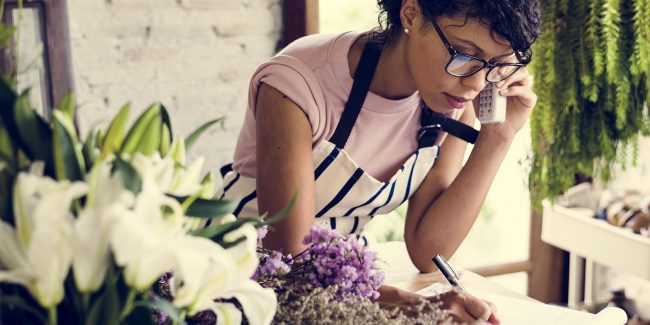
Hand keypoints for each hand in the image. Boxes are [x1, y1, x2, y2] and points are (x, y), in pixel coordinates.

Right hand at [377, 285, 499, 323]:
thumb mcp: (457, 299)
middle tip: (464, 321)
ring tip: (454, 322)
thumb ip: (480, 305)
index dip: (484, 317)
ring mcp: (444, 323)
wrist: (408, 311)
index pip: (485, 311)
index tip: (479, 317)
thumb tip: (498, 320)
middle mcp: (451, 310)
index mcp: (456, 296)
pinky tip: (448, 324)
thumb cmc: (438, 306)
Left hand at [479, 67, 536, 140]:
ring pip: (523, 74)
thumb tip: (474, 72)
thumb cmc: (487, 111)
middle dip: (505, 68)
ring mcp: (524, 89)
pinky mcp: (530, 99)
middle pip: (516, 66)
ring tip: (498, 86)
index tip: (488, 68)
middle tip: (494, 75)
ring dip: (510, 77)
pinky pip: (526, 91)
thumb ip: (478, 85)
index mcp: (506, 77)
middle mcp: (517, 81)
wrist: (494, 129)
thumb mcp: (478, 96)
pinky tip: (502, 94)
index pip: (506, 64)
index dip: (498, 63)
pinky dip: (513, 90)